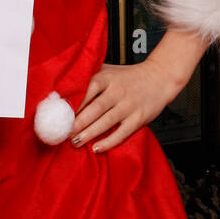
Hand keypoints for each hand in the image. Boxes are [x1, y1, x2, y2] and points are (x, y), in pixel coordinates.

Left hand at [71, 52, 189, 153]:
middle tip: (63, 133)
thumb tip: (64, 91)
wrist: (159, 77)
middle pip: (94, 109)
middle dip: (77, 123)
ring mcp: (128, 105)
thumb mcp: (109, 70)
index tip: (59, 116)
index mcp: (107, 78)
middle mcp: (117, 91)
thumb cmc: (129, 76)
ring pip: (106, 122)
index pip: (87, 91)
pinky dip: (109, 141)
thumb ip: (90, 77)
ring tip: (75, 142)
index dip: (73, 105)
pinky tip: (97, 148)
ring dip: (89, 133)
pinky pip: (122, 132)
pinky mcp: (138, 118)